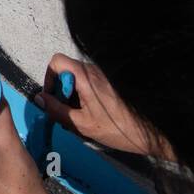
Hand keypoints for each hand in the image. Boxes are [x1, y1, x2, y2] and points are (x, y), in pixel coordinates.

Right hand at [37, 53, 165, 157]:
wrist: (154, 132)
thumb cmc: (117, 128)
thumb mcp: (81, 124)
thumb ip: (56, 110)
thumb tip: (39, 98)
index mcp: (85, 76)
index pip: (57, 61)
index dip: (49, 78)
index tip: (52, 98)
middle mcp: (94, 70)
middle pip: (67, 72)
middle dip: (62, 92)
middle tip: (68, 114)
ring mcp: (104, 75)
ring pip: (78, 80)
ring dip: (74, 97)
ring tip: (83, 118)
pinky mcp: (112, 82)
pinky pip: (90, 84)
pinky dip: (86, 98)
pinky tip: (95, 116)